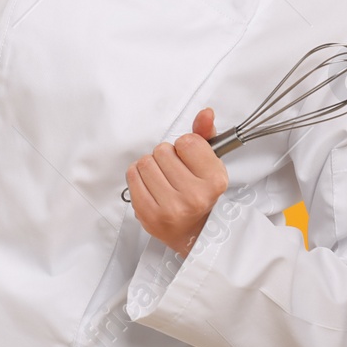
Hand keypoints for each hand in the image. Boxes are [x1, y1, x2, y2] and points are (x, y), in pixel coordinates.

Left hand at [125, 108, 229, 256]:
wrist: (193, 233)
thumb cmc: (200, 195)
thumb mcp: (209, 165)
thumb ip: (205, 136)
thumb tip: (205, 113)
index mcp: (214, 182)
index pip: (187, 141)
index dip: (185, 148)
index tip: (190, 161)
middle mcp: (194, 196)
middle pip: (163, 150)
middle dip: (166, 157)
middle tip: (175, 173)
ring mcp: (170, 208)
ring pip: (145, 162)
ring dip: (151, 166)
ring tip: (164, 180)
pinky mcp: (147, 215)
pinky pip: (132, 176)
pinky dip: (139, 177)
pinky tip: (152, 187)